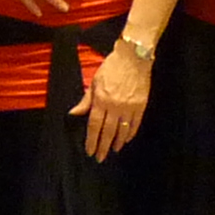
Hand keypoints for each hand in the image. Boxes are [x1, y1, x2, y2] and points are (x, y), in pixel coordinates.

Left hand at [77, 41, 150, 162]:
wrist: (133, 57)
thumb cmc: (111, 67)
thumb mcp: (94, 82)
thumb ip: (85, 101)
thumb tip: (73, 114)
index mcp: (101, 100)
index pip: (94, 126)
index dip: (91, 141)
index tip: (90, 151)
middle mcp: (115, 106)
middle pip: (108, 132)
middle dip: (103, 147)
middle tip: (100, 158)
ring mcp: (129, 107)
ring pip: (122, 131)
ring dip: (117, 143)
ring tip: (113, 150)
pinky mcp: (141, 105)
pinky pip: (135, 124)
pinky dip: (130, 133)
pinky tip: (127, 139)